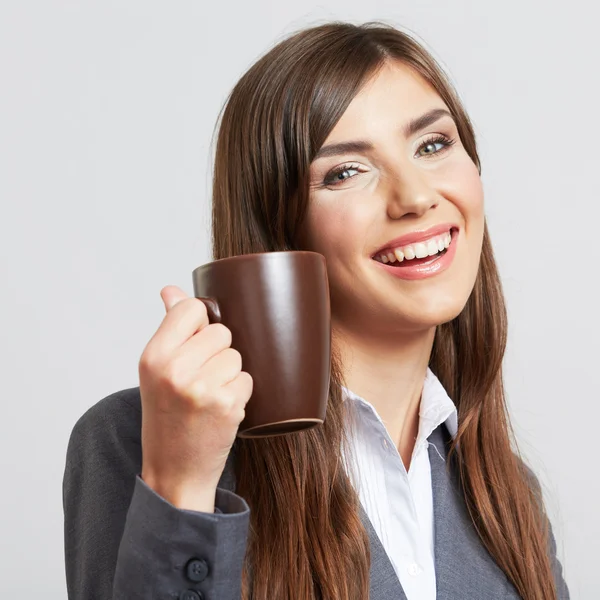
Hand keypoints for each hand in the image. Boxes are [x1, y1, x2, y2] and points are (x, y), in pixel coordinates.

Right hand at [138, 285, 252, 511]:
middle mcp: (175, 369)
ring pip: (236, 355)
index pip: (192, 309)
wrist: (174, 472)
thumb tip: (171, 290)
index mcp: (154, 356)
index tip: (193, 346)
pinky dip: (239, 393)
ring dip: (229, 374)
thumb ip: (169, 327)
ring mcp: (202, 388)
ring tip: (209, 396)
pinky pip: (247, 378)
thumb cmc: (166, 417)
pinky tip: (220, 409)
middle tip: (200, 379)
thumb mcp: (157, 371)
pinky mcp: (227, 405)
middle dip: (216, 353)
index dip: (200, 325)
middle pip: (221, 331)